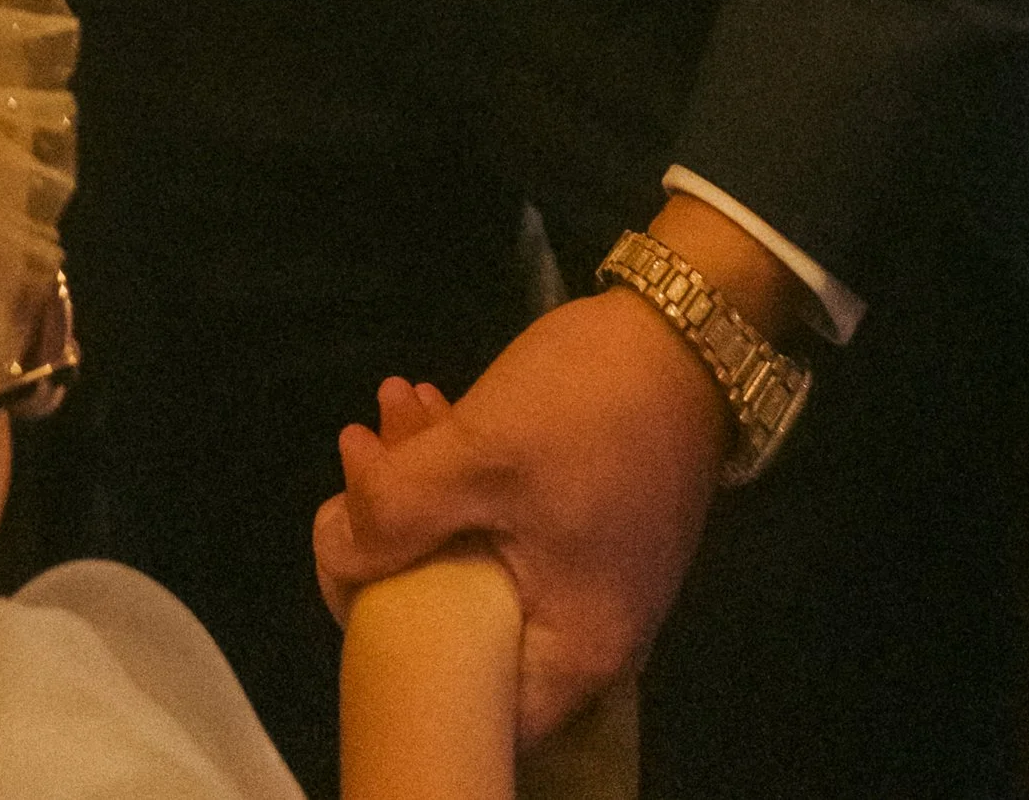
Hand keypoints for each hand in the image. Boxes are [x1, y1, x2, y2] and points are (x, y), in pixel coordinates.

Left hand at [314, 292, 728, 746]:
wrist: (689, 333)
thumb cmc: (590, 408)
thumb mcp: (481, 453)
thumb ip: (398, 512)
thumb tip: (339, 555)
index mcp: (570, 652)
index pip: (457, 696)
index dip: (384, 633)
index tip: (348, 551)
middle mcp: (587, 637)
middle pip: (457, 617)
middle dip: (396, 534)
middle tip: (361, 450)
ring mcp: (591, 581)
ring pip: (476, 557)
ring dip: (424, 490)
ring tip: (390, 409)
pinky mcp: (589, 530)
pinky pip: (508, 526)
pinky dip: (464, 477)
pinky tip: (430, 411)